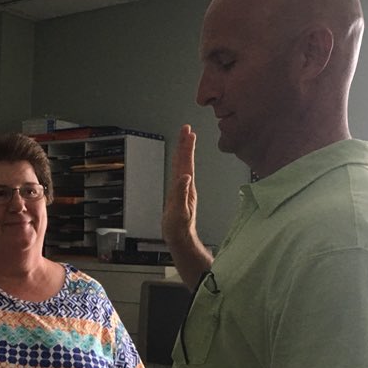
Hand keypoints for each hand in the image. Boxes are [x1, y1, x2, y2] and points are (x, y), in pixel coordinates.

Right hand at [161, 124, 197, 242]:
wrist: (180, 238)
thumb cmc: (179, 228)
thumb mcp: (179, 212)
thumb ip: (181, 194)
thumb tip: (185, 177)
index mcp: (186, 187)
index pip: (186, 163)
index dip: (186, 147)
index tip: (188, 133)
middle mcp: (186, 186)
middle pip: (185, 160)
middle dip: (186, 144)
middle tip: (187, 129)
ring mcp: (184, 189)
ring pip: (183, 165)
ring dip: (184, 151)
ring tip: (186, 138)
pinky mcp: (180, 193)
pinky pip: (180, 172)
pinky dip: (181, 163)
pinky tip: (181, 160)